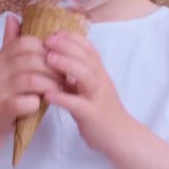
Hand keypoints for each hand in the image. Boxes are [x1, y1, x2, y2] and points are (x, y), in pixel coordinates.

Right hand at [0, 15, 63, 136]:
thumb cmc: (4, 89)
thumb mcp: (6, 64)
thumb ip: (11, 41)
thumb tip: (12, 16)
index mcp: (1, 55)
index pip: (27, 42)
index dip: (47, 49)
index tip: (59, 59)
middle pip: (33, 60)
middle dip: (54, 69)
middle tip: (65, 77)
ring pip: (32, 80)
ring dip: (50, 85)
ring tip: (59, 90)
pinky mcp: (3, 108)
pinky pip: (26, 101)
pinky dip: (38, 102)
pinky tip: (42, 103)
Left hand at [43, 31, 129, 153]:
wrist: (121, 136)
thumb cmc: (102, 110)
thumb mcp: (92, 87)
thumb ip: (79, 73)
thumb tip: (59, 57)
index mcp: (99, 73)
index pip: (89, 49)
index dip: (73, 38)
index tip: (55, 32)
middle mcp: (100, 81)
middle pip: (87, 58)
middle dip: (67, 46)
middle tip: (47, 40)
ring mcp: (97, 97)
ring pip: (86, 76)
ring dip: (67, 64)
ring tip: (48, 58)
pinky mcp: (92, 115)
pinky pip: (78, 104)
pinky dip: (63, 98)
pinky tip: (48, 95)